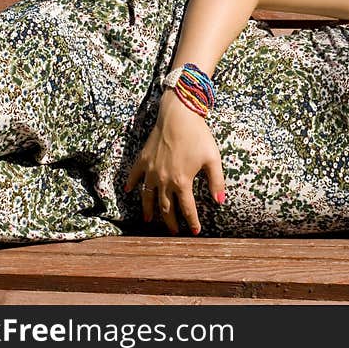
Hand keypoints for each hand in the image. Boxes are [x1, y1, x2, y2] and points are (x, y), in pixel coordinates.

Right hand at [125, 91, 225, 234]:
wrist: (178, 115)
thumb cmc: (198, 135)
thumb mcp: (213, 159)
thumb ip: (217, 182)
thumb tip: (220, 202)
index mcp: (182, 181)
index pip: (187, 208)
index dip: (191, 221)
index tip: (195, 232)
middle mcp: (163, 180)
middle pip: (165, 207)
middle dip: (170, 222)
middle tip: (173, 232)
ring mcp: (151, 170)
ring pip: (147, 196)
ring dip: (148, 210)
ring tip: (148, 220)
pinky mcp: (143, 159)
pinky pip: (134, 176)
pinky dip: (131, 184)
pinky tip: (128, 191)